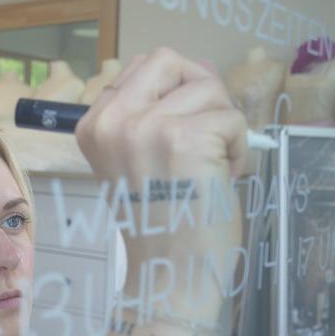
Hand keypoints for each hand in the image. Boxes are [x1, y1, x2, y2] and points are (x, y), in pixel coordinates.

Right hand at [75, 48, 246, 316]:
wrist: (169, 275)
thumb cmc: (160, 222)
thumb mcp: (141, 158)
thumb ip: (160, 110)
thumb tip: (200, 67)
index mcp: (95, 126)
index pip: (141, 69)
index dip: (174, 92)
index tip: (182, 129)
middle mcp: (113, 122)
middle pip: (169, 60)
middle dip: (200, 91)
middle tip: (206, 133)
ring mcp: (146, 128)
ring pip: (208, 88)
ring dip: (223, 125)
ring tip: (213, 165)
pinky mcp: (184, 139)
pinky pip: (231, 118)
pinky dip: (239, 147)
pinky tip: (224, 177)